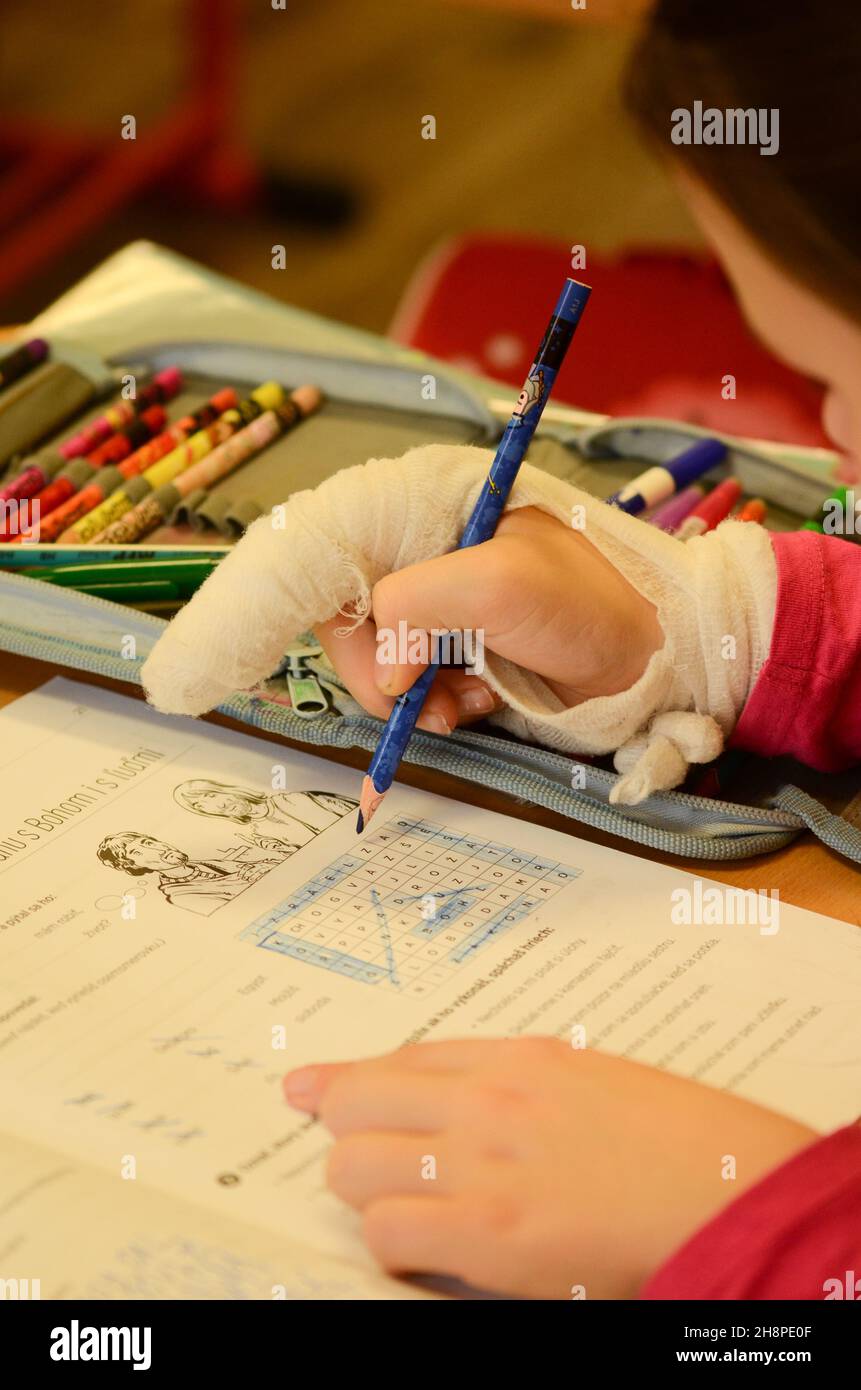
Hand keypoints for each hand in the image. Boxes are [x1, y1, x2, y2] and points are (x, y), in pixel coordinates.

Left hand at [284, 1038, 814, 1298]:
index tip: (311, 1087)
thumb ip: (522, 1083)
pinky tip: (421, 1252)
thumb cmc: (678, 1141)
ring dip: (366, 1192)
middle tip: (359, 1158)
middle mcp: (485, 1099)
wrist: (729, 1191)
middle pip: (357, 1101)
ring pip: (353, 1165)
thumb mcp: (594, 1080)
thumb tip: (466, 1098)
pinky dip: (390, 1245)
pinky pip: (387, 1231)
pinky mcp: (487, 1234)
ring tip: (402, 1213)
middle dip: (347, 1131)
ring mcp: (480, 1163)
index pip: (402, 1058)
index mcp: (517, 1057)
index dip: (347, 1077)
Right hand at [317, 506, 661, 734]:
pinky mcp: (457, 642)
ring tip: (466, 704)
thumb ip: (419, 606)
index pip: (337, 552)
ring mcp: (441, 599)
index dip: (335, 616)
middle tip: (418, 705)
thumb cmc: (592, 604)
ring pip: (380, 656)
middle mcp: (426, 548)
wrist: (655, 657)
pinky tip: (478, 702)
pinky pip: (413, 680)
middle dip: (381, 669)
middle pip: (351, 614)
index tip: (367, 669)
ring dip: (414, 694)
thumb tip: (385, 670)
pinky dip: (435, 702)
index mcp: (429, 506)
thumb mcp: (501, 585)